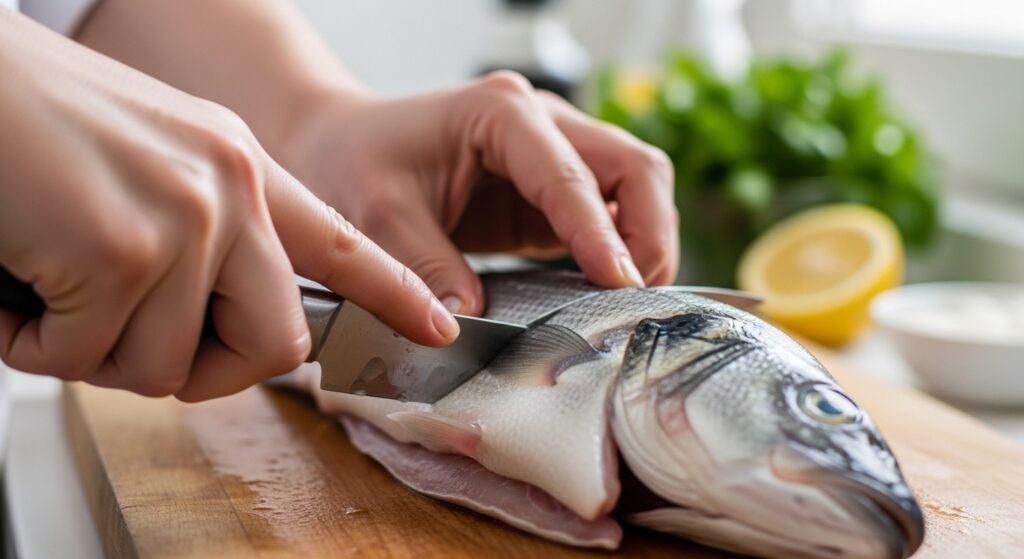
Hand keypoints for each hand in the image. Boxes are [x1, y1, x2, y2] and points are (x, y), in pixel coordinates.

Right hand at [0, 11, 457, 400]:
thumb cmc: (34, 125)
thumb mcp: (150, 166)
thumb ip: (204, 237)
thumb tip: (211, 326)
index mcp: (241, 166)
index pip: (342, 242)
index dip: (394, 293)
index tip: (437, 326)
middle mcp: (229, 188)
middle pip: (276, 342)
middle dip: (203, 371)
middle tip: (131, 344)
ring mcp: (183, 217)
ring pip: (166, 368)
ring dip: (94, 353)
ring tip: (48, 292)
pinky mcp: (119, 251)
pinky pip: (88, 359)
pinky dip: (36, 346)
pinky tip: (14, 292)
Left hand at [281, 72, 678, 314]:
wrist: (340, 147)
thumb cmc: (353, 162)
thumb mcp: (377, 215)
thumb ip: (425, 266)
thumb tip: (469, 323)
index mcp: (501, 112)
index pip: (571, 174)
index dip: (601, 234)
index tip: (620, 285)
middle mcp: (540, 122)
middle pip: (634, 167)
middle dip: (648, 233)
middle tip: (639, 298)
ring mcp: (551, 154)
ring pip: (634, 188)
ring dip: (645, 242)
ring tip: (632, 301)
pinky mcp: (547, 192)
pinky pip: (607, 217)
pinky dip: (620, 252)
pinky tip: (610, 294)